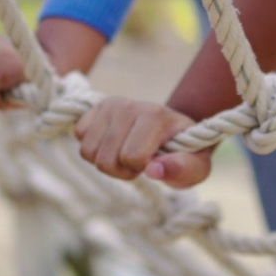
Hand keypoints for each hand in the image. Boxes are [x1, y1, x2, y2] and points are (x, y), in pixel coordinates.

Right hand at [76, 97, 212, 188]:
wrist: (172, 130)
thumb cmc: (184, 152)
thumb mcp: (196, 166)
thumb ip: (183, 170)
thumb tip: (154, 170)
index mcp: (156, 115)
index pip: (132, 157)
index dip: (140, 169)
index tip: (153, 162)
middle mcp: (130, 105)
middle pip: (106, 159)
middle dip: (121, 171)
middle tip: (139, 162)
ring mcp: (110, 104)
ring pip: (88, 151)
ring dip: (106, 162)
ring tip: (125, 154)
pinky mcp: (95, 107)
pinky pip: (79, 137)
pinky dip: (94, 149)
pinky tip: (112, 145)